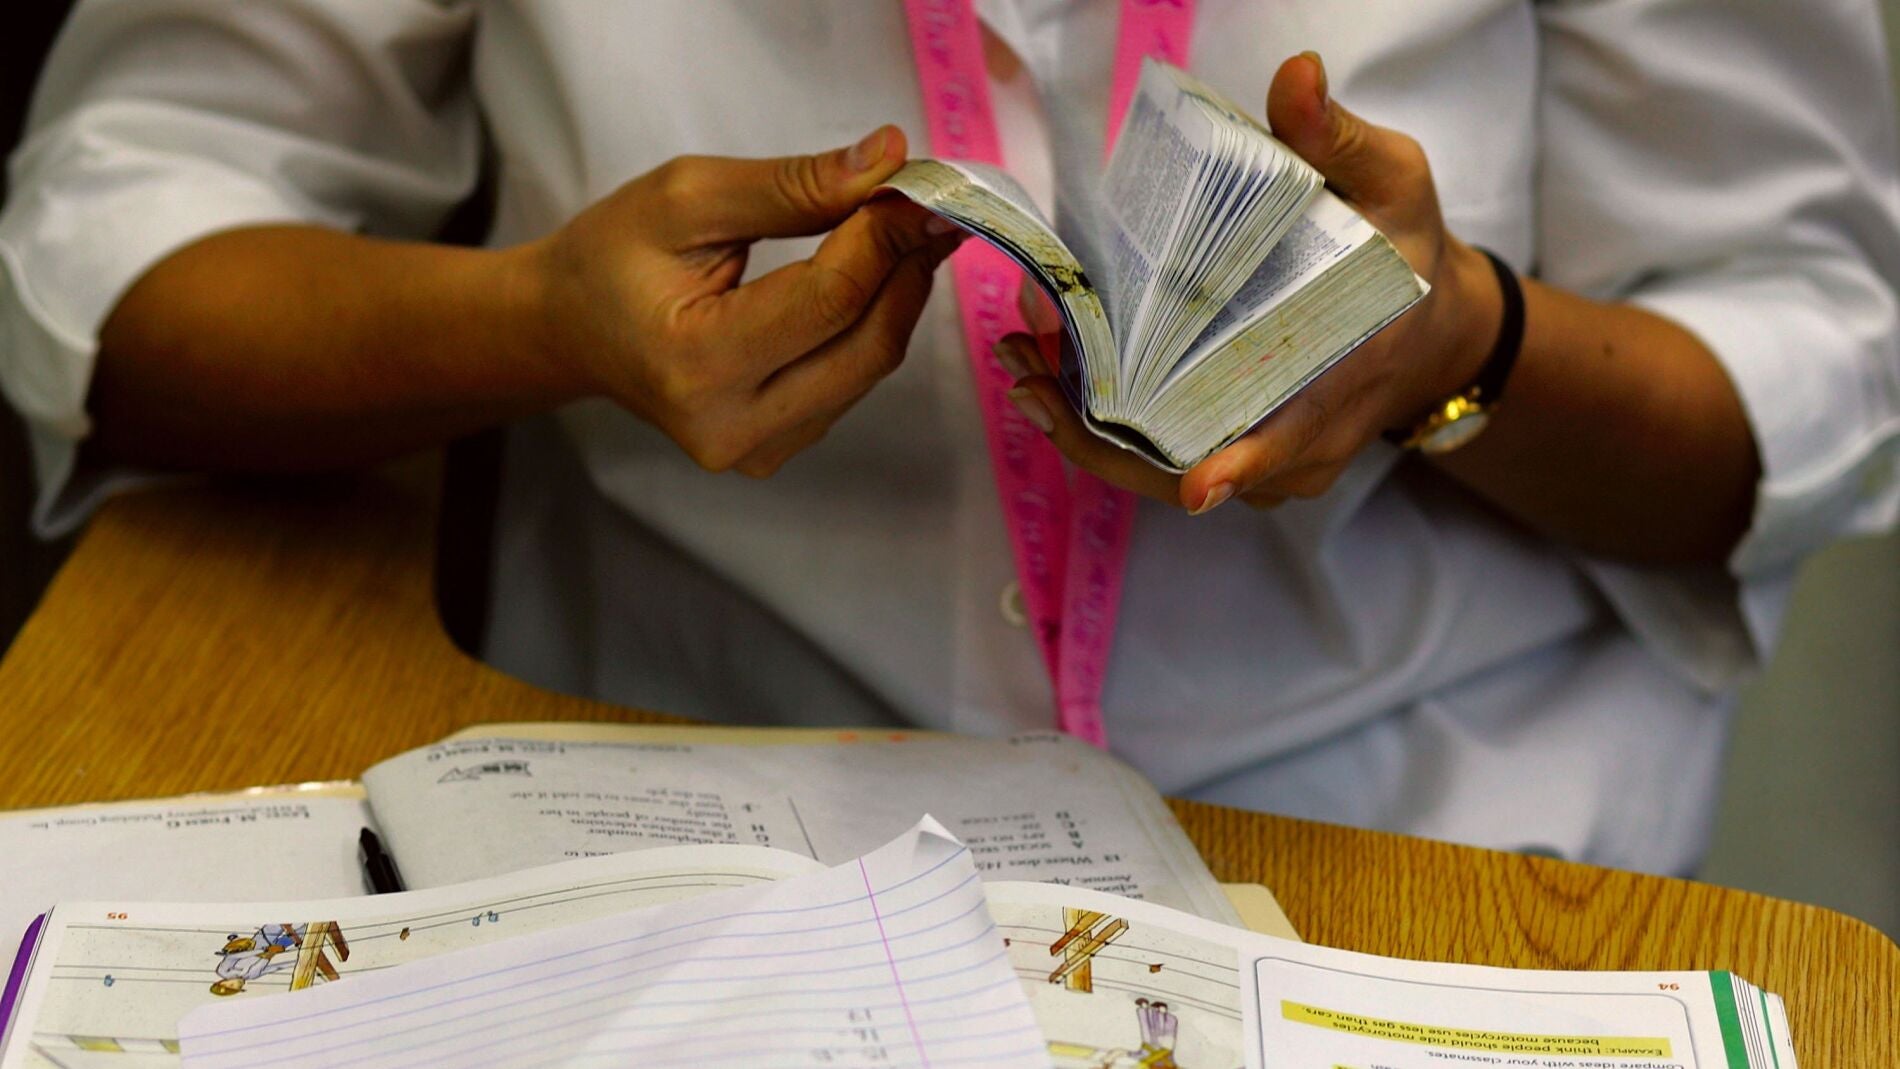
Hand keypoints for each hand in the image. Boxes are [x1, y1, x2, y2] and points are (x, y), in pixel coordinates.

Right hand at [525, 126, 961, 476]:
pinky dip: (868, 327)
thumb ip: (792, 185)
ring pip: (868, 368)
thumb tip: (886, 160)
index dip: (884, 238)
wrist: (569, 329)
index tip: (915, 186)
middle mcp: (730, 426)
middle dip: (905, 267)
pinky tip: (863, 283)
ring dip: (895, 296)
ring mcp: (754, 452)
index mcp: (695, 364)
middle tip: (924, 206)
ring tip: (896, 234)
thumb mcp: (688, 197)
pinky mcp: (772, 453)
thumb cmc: (613, 256)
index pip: (828, 300)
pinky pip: (849, 386)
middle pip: (866, 345)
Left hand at [1001, 53, 1501, 512]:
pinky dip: (1103, 430)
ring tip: (1023, 366)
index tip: (1197, 484)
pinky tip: (1049, 378)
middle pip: (1195, 468)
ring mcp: (1268, 464)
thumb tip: (1296, 78)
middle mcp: (1305, 443)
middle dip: (1105, 433)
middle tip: (1031, 366)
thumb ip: (1338, 141)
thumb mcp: (1394, 186)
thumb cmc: (1407, 251)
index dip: (1239, 465)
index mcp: (1350, 378)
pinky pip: (1163, 461)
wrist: (1428, 330)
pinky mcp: (1236, 460)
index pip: (1293, 440)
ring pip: (1165, 473)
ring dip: (1087, 431)